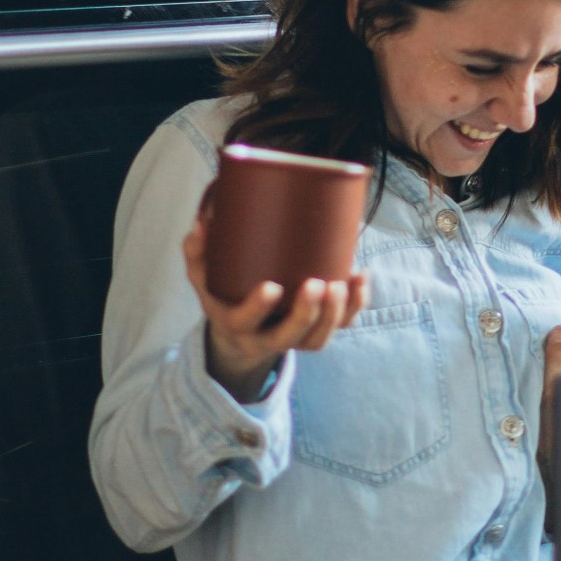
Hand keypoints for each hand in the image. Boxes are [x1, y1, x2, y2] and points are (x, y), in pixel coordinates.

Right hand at [183, 215, 367, 401]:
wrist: (240, 333)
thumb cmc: (224, 294)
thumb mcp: (204, 277)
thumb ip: (199, 251)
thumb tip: (203, 220)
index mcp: (235, 323)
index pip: (245, 322)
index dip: (259, 308)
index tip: (272, 287)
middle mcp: (264, 338)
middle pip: (289, 337)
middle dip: (307, 313)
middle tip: (318, 283)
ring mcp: (294, 339)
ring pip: (318, 340)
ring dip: (334, 314)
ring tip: (344, 283)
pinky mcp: (316, 332)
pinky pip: (340, 327)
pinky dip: (355, 305)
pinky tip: (360, 277)